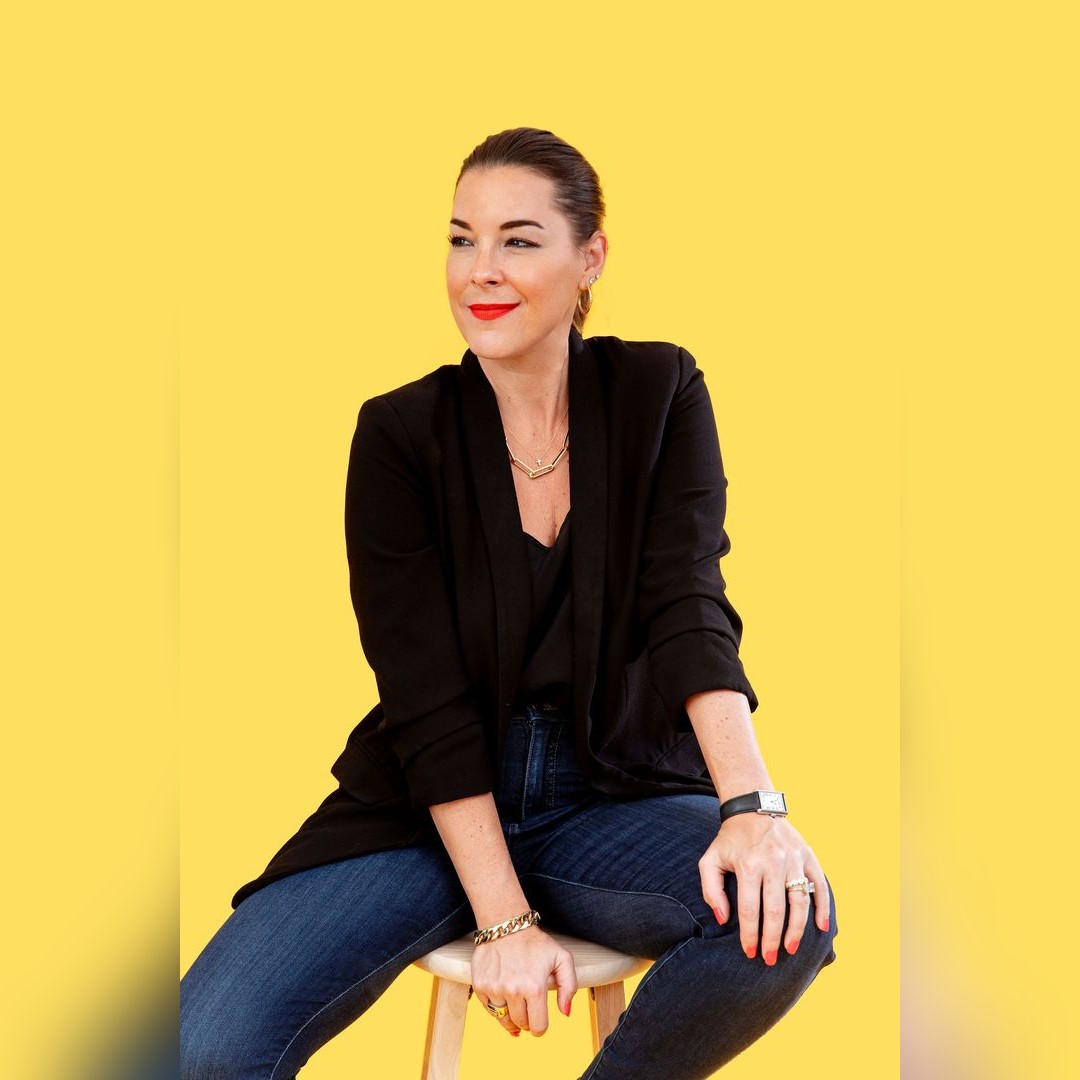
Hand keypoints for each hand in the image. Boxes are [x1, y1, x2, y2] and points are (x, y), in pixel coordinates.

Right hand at [470, 925, 577, 1036]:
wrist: (506, 924)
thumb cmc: (535, 942)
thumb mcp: (562, 958)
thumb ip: (569, 986)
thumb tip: (565, 1013)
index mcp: (534, 987)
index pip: (538, 1026)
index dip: (541, 1028)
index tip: (540, 1022)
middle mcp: (513, 990)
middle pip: (521, 1024)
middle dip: (527, 1021)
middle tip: (529, 1009)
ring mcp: (494, 988)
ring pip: (503, 1019)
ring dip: (511, 1016)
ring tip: (516, 1006)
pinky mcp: (480, 985)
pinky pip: (489, 1009)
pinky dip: (497, 1007)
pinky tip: (503, 996)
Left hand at [698, 813, 829, 964]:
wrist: (753, 807)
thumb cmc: (730, 840)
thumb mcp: (710, 860)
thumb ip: (711, 890)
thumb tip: (722, 919)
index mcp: (748, 865)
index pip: (750, 909)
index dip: (750, 934)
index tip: (750, 952)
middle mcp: (773, 861)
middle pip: (776, 910)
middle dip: (773, 939)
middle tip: (770, 959)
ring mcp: (793, 858)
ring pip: (799, 901)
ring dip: (797, 929)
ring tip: (791, 948)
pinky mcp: (808, 855)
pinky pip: (819, 884)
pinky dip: (823, 906)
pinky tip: (822, 927)